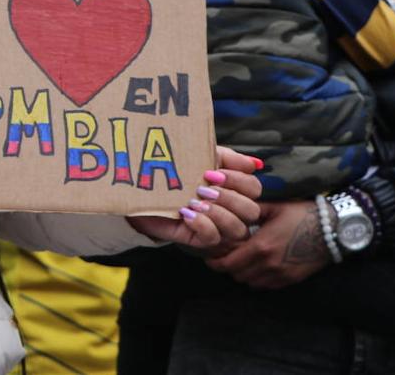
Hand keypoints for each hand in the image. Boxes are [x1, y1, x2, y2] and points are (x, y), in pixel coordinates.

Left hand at [128, 146, 261, 248]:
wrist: (140, 186)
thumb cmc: (174, 169)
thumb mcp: (201, 155)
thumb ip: (228, 157)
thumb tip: (254, 164)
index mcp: (232, 188)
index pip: (254, 188)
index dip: (239, 181)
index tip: (213, 173)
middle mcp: (229, 209)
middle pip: (251, 211)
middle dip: (230, 198)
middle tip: (204, 188)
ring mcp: (215, 225)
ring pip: (237, 229)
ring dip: (218, 213)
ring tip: (195, 201)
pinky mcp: (197, 238)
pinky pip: (212, 238)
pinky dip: (203, 225)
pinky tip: (187, 213)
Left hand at [205, 199, 330, 288]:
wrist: (334, 230)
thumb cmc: (303, 214)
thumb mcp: (273, 207)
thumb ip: (250, 210)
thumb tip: (229, 206)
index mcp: (260, 246)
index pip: (228, 264)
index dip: (215, 262)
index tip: (210, 257)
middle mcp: (268, 264)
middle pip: (237, 275)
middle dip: (228, 267)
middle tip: (225, 256)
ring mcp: (281, 274)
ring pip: (250, 282)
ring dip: (242, 273)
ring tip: (241, 260)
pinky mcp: (291, 279)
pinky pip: (266, 286)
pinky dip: (257, 279)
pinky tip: (258, 266)